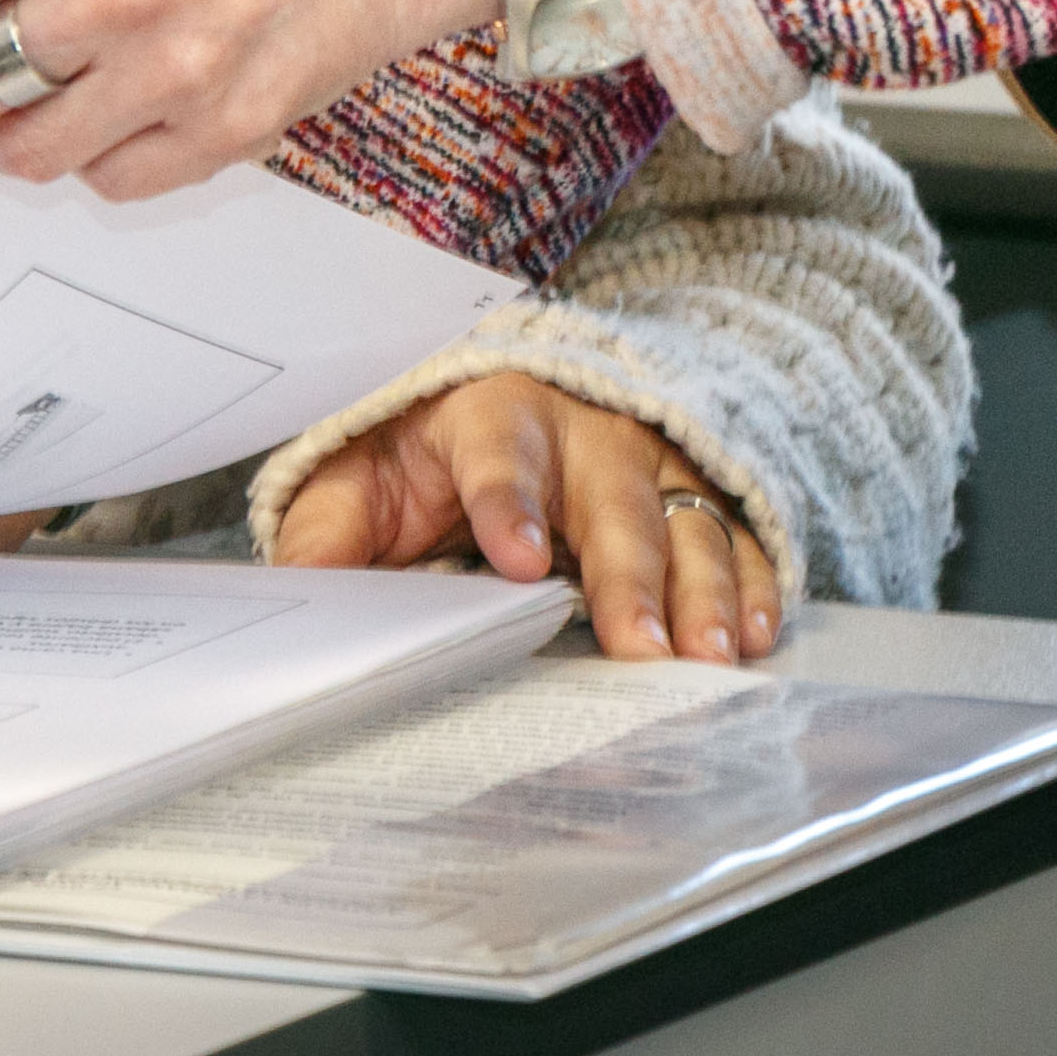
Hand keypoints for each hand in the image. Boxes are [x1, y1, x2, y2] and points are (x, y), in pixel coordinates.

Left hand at [271, 373, 780, 662]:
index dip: (511, 506)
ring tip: (713, 652)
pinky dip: (755, 579)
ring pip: (686, 522)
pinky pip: (735, 533)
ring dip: (704, 588)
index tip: (519, 563)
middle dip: (630, 574)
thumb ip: (328, 534)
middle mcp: (584, 431)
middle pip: (613, 501)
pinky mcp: (694, 493)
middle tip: (643, 645)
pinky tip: (760, 629)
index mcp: (492, 417)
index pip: (501, 455)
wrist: (500, 403)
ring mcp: (650, 462)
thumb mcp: (361, 478)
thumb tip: (296, 593)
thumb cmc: (426, 455)